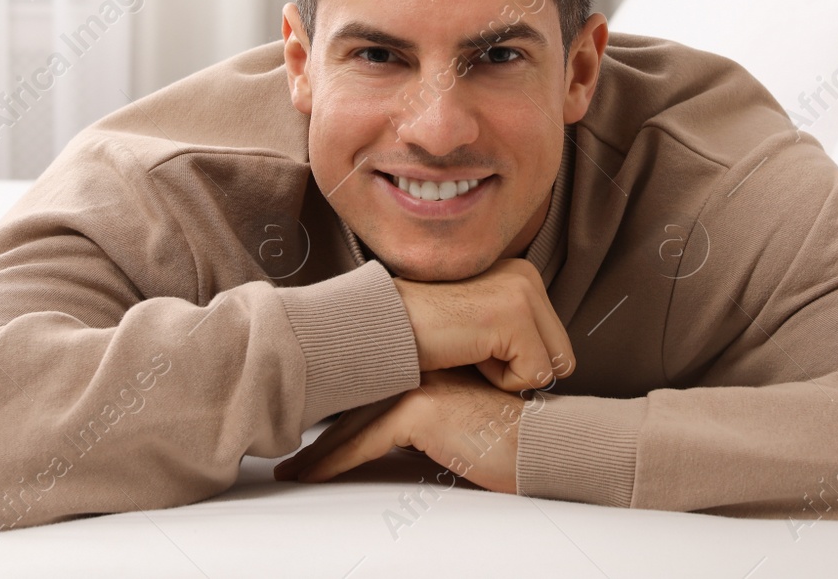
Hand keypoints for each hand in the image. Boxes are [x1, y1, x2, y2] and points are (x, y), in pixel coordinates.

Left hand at [272, 368, 534, 492]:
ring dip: (320, 450)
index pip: (374, 383)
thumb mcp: (466, 417)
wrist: (547, 443)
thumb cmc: (516, 435)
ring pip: (355, 420)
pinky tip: (311, 475)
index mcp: (433, 363)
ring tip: (292, 470)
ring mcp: (421, 383)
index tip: (312, 427)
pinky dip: (335, 462)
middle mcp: (423, 366)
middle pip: (359, 401)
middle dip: (321, 429)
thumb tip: (396, 432)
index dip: (341, 404)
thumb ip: (433, 414)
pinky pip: (366, 442)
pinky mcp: (422, 409)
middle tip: (290, 454)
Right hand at [392, 258, 575, 392]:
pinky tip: (466, 354)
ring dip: (509, 376)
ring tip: (469, 351)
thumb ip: (513, 331)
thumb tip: (555, 366)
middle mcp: (528, 276)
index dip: (518, 362)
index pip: (556, 343)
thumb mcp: (480, 322)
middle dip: (520, 369)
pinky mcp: (514, 317)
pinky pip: (534, 376)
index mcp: (522, 275)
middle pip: (562, 356)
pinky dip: (500, 380)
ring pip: (552, 368)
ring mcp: (523, 294)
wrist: (385, 327)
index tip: (477, 347)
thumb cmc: (426, 334)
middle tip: (474, 352)